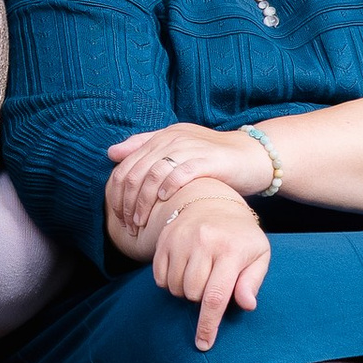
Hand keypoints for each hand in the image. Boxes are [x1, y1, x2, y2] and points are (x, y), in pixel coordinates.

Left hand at [105, 124, 267, 246]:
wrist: (252, 156)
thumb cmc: (211, 159)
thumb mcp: (176, 150)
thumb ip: (145, 149)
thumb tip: (111, 153)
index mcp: (162, 137)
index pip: (127, 165)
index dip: (117, 193)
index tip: (118, 216)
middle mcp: (173, 139)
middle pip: (137, 171)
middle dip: (127, 202)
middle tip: (127, 224)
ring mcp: (190, 148)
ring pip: (154, 173)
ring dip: (144, 201)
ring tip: (141, 221)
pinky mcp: (208, 159)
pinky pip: (181, 173)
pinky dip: (168, 188)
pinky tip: (164, 203)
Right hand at [151, 189, 271, 351]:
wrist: (213, 202)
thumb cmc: (241, 237)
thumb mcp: (258, 256)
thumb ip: (252, 281)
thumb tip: (247, 305)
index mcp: (231, 250)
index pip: (216, 296)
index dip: (208, 325)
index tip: (203, 344)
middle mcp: (204, 242)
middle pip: (192, 294)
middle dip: (199, 299)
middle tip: (211, 285)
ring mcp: (181, 238)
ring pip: (175, 287)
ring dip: (185, 291)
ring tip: (198, 276)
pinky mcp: (165, 239)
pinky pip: (159, 277)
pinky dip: (169, 282)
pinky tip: (182, 270)